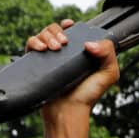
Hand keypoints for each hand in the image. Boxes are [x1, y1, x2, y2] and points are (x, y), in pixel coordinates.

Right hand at [29, 19, 118, 137]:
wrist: (68, 112)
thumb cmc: (87, 96)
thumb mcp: (109, 74)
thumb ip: (108, 53)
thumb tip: (89, 43)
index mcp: (78, 52)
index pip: (71, 31)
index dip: (68, 25)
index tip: (69, 26)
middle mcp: (63, 54)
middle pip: (54, 29)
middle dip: (57, 31)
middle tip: (63, 44)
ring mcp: (49, 59)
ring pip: (42, 34)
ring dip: (47, 36)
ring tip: (54, 48)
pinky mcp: (37, 65)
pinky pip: (30, 45)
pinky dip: (34, 42)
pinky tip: (42, 49)